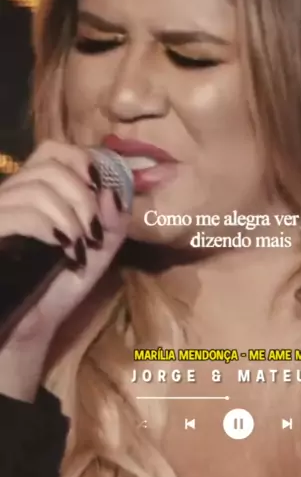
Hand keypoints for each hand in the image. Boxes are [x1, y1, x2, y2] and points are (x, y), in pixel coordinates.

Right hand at [0, 140, 128, 398]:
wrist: (28, 326)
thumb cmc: (61, 284)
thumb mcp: (99, 249)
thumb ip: (114, 219)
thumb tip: (113, 191)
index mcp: (36, 189)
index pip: (54, 150)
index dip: (82, 161)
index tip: (102, 189)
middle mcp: (12, 193)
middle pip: (49, 164)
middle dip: (82, 194)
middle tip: (93, 229)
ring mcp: (0, 212)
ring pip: (37, 188)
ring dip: (70, 215)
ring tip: (79, 245)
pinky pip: (20, 214)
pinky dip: (50, 227)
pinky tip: (63, 248)